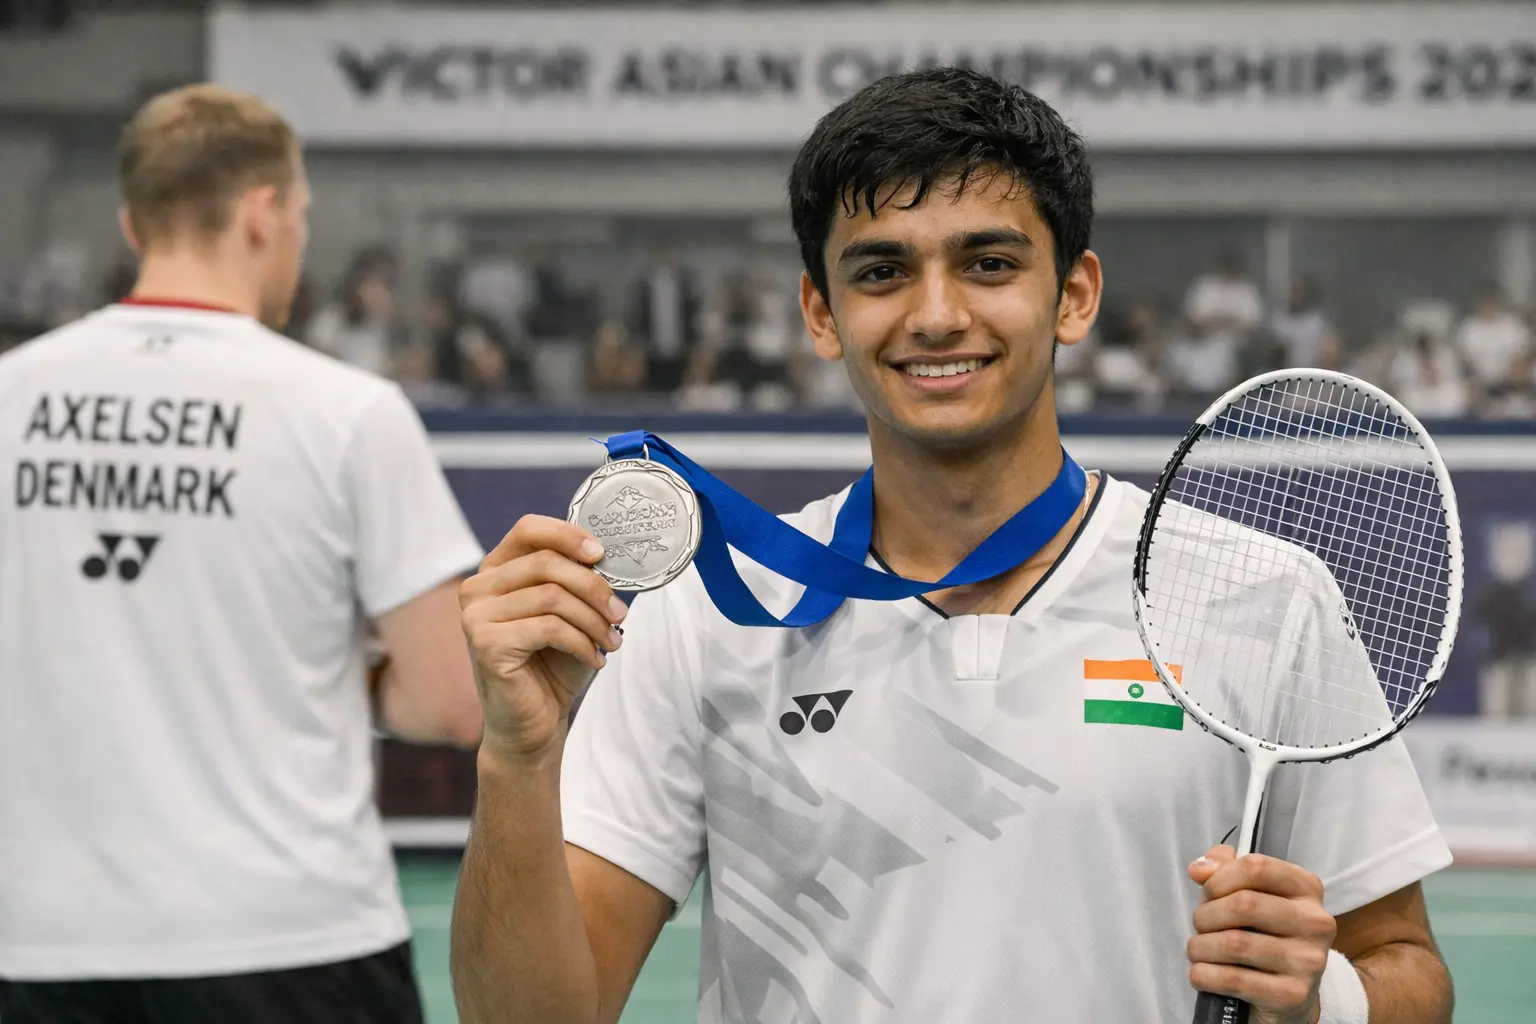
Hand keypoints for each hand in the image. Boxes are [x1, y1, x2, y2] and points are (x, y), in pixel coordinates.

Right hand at [459, 515, 627, 760]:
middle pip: (547, 563)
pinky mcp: (485, 643)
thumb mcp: (572, 612)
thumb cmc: (553, 664)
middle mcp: (477, 587)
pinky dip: (582, 643)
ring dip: (594, 620)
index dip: (568, 535)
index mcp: (496, 571)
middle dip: (594, 588)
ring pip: (553, 596)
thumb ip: (580, 579)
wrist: (534, 723)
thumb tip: (610, 553)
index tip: (601, 555)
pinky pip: (550, 628)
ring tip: (612, 641)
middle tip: (620, 614)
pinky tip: (595, 659)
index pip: (529, 529)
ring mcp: (476, 616)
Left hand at [1187, 846, 1335, 1023]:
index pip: (1256, 867)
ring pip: (1234, 944)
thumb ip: (1223, 869)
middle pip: (1243, 905)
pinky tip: (1202, 973)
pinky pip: (1232, 979)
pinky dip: (1203, 974)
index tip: (1208, 893)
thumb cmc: (1261, 934)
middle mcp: (1315, 922)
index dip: (1219, 878)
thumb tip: (1199, 870)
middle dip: (1205, 915)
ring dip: (1200, 947)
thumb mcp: (1248, 893)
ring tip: (1198, 950)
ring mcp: (1307, 961)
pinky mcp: (1292, 995)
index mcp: (1306, 888)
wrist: (1287, 997)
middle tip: (1200, 926)